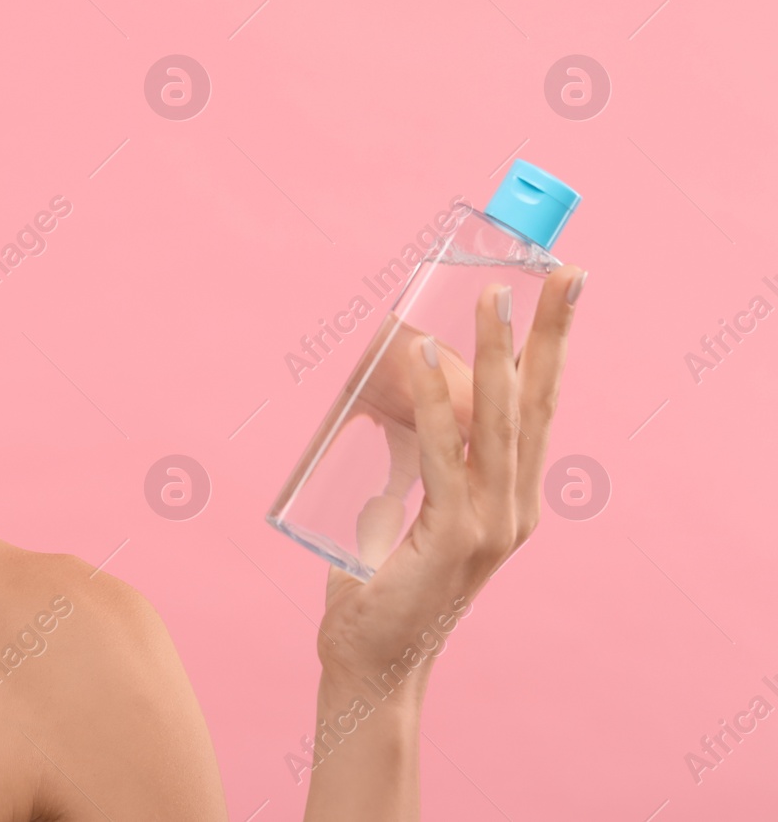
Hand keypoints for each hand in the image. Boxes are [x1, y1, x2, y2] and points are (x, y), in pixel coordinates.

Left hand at [314, 266, 585, 696]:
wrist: (372, 662)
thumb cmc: (380, 587)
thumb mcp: (401, 507)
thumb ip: (407, 462)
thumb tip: (391, 408)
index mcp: (508, 500)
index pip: (534, 410)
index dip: (548, 350)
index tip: (560, 291)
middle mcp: (512, 509)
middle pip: (534, 404)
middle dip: (548, 334)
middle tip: (563, 273)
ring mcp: (489, 524)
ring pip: (495, 420)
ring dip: (492, 353)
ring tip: (492, 295)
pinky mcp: (453, 537)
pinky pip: (442, 455)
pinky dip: (432, 403)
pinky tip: (422, 358)